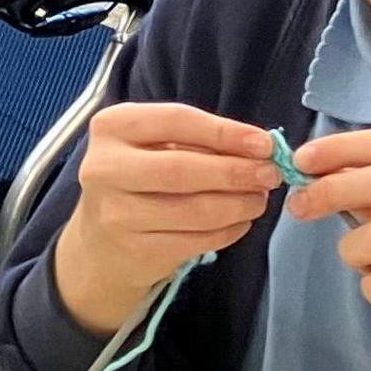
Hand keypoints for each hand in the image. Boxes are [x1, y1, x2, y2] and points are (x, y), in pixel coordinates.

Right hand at [48, 103, 285, 337]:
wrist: (100, 244)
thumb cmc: (139, 182)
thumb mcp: (155, 147)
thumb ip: (199, 143)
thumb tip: (258, 150)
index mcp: (112, 127)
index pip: (176, 120)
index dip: (226, 132)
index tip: (265, 144)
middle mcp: (105, 167)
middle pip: (182, 169)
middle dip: (236, 172)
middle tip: (270, 175)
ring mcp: (116, 213)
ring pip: (196, 209)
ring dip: (239, 204)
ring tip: (257, 199)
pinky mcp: (136, 250)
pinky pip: (198, 240)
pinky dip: (229, 231)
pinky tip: (239, 222)